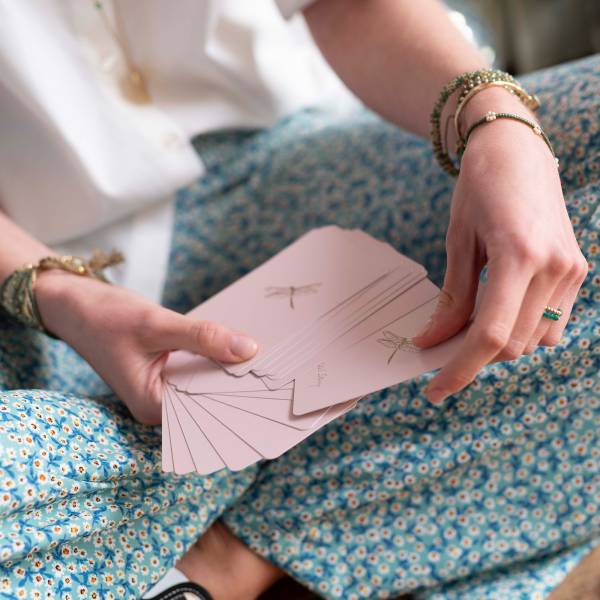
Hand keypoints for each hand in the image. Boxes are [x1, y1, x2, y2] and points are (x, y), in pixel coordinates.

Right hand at [35, 271, 257, 424]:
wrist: (74, 304)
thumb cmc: (104, 316)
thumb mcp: (156, 323)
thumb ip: (203, 337)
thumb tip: (249, 349)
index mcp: (153, 406)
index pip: (208, 411)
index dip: (240, 400)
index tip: (274, 389)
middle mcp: (160, 406)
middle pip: (211, 401)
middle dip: (240, 386)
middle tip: (280, 372)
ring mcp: (164, 391)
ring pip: (207, 385)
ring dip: (230, 372)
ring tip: (268, 361)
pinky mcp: (168, 375)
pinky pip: (199, 371)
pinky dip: (216, 360)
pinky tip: (240, 349)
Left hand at [413, 99, 587, 403]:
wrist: (518, 150)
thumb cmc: (479, 188)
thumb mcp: (457, 241)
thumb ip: (452, 298)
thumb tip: (431, 343)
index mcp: (518, 255)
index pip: (489, 335)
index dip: (459, 369)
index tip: (433, 390)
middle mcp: (554, 267)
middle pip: (511, 345)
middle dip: (474, 355)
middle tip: (443, 345)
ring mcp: (572, 270)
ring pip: (533, 340)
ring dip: (499, 343)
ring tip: (471, 320)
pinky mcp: (579, 270)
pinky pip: (551, 323)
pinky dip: (521, 328)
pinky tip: (501, 307)